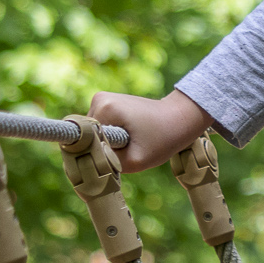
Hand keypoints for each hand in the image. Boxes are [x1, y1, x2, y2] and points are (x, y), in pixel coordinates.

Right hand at [88, 90, 216, 173]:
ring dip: (108, 142)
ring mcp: (103, 98)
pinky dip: (112, 136)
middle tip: (126, 154)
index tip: (109, 161)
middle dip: (102, 147)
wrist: (180, 118)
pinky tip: (130, 137)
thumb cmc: (162, 139)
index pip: (82, 138)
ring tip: (131, 144)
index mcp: (104, 108)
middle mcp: (100, 99)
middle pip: (88, 135)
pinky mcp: (109, 102)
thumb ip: (106, 163)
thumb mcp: (134, 161)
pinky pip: (101, 126)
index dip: (91, 154)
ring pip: (94, 132)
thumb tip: (83, 163)